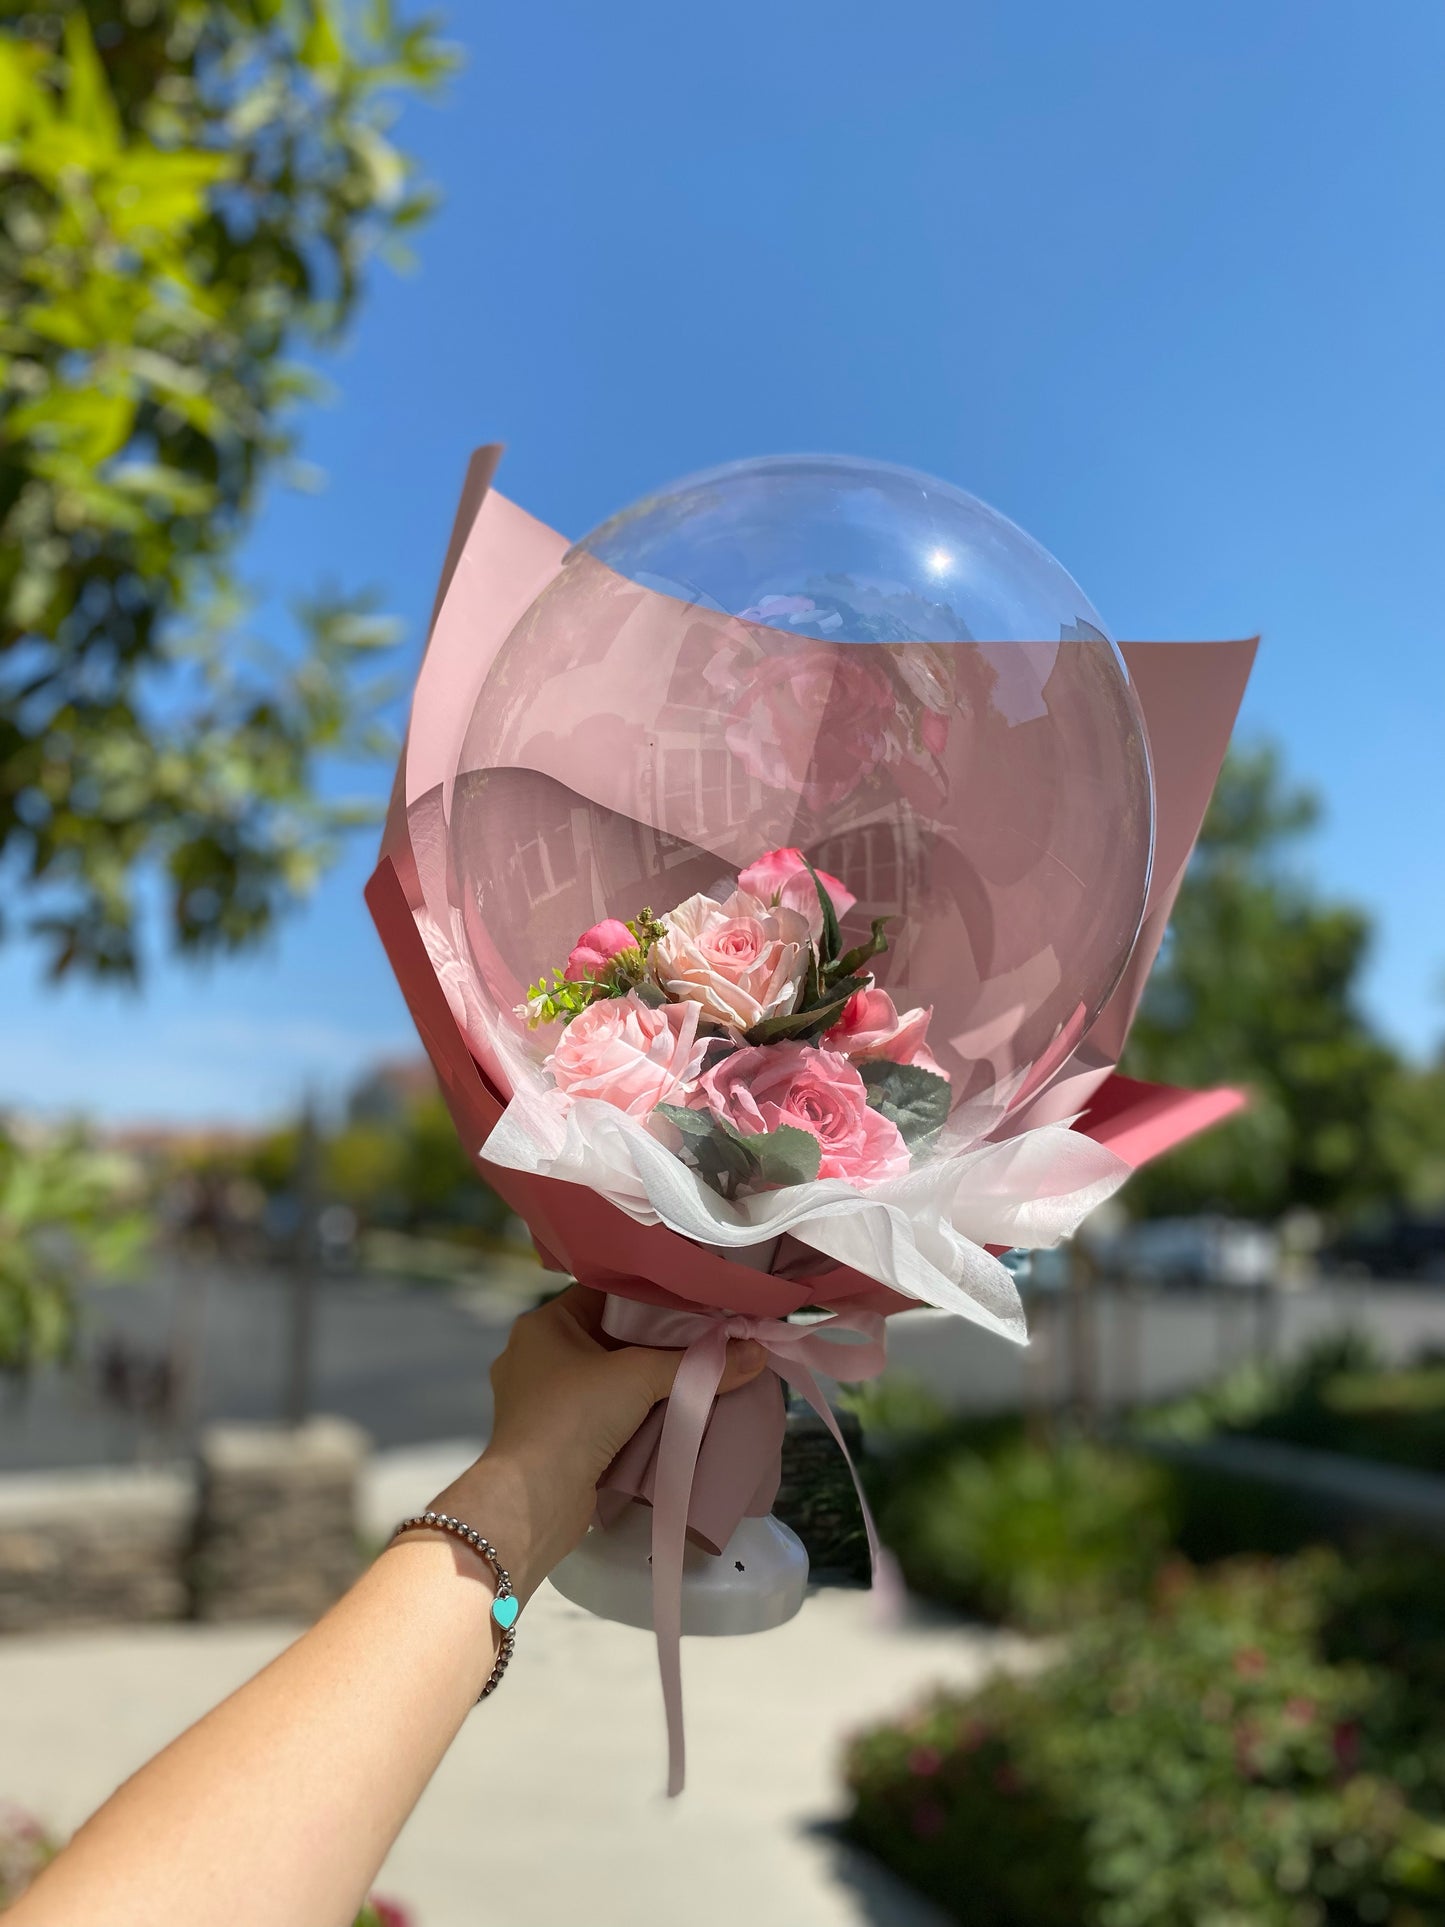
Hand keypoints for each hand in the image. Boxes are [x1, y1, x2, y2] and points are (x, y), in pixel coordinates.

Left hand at [429, 1286, 766, 1597]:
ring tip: (694, 1369)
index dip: (650, 1295)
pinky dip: (630, 1410)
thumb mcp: (639, 1377)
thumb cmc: (574, 1416)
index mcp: (544, 1325)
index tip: (694, 1299)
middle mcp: (536, 1355)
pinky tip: (668, 1409)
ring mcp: (541, 1399)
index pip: (604, 1293)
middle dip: (654, 1340)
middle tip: (704, 1335)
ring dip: (643, 1378)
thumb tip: (758, 1353)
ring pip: (605, 1376)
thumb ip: (698, 1364)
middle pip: (607, 1335)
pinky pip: (600, 1411)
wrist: (533, 1499)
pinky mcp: (554, 1437)